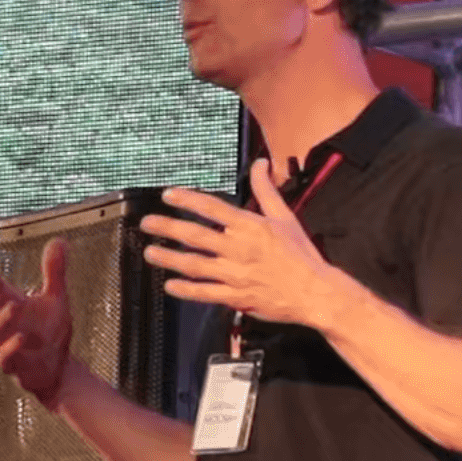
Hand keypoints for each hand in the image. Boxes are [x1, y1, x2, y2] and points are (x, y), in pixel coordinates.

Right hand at [0, 239, 73, 409]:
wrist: (58, 370)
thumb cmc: (50, 333)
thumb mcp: (56, 299)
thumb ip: (54, 272)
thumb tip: (59, 240)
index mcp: (6, 302)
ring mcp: (1, 344)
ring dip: (1, 318)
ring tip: (16, 305)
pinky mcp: (10, 365)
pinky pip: (4, 357)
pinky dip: (11, 347)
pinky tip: (21, 337)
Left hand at [141, 176, 341, 325]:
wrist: (315, 291)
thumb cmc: (300, 254)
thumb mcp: (285, 216)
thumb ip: (266, 189)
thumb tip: (260, 164)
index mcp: (250, 227)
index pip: (212, 208)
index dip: (187, 199)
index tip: (168, 195)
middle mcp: (238, 249)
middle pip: (195, 235)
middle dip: (167, 227)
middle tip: (146, 223)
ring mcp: (235, 274)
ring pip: (194, 264)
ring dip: (169, 258)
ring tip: (150, 252)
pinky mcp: (236, 296)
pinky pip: (205, 292)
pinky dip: (186, 290)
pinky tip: (170, 285)